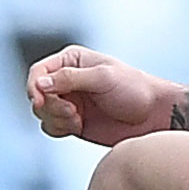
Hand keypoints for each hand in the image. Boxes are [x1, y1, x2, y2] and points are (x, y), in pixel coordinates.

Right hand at [26, 45, 174, 145]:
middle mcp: (67, 79)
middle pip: (37, 94)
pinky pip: (51, 126)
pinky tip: (78, 126)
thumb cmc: (135, 90)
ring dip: (55, 118)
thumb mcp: (104, 78)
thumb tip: (40, 83)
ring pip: (42, 112)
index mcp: (73, 60)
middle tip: (72, 112)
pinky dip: (60, 128)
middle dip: (49, 105)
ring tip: (78, 119)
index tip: (41, 100)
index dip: (34, 86)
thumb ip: (70, 79)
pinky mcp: (73, 121)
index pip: (38, 71)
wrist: (154, 115)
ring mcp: (70, 101)